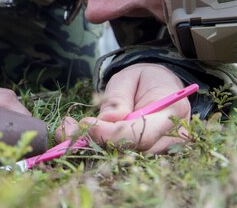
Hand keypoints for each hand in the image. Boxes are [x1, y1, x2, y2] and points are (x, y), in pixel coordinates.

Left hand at [56, 64, 189, 152]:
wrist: (158, 87)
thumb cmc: (144, 79)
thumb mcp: (130, 78)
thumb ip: (119, 98)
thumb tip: (107, 119)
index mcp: (171, 113)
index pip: (141, 134)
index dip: (110, 134)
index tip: (85, 125)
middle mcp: (170, 139)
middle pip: (131, 152)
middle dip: (94, 142)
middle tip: (65, 129)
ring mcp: (158, 152)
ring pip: (121, 158)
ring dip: (89, 146)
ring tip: (65, 128)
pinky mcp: (143, 157)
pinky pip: (118, 158)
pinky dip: (93, 148)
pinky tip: (74, 134)